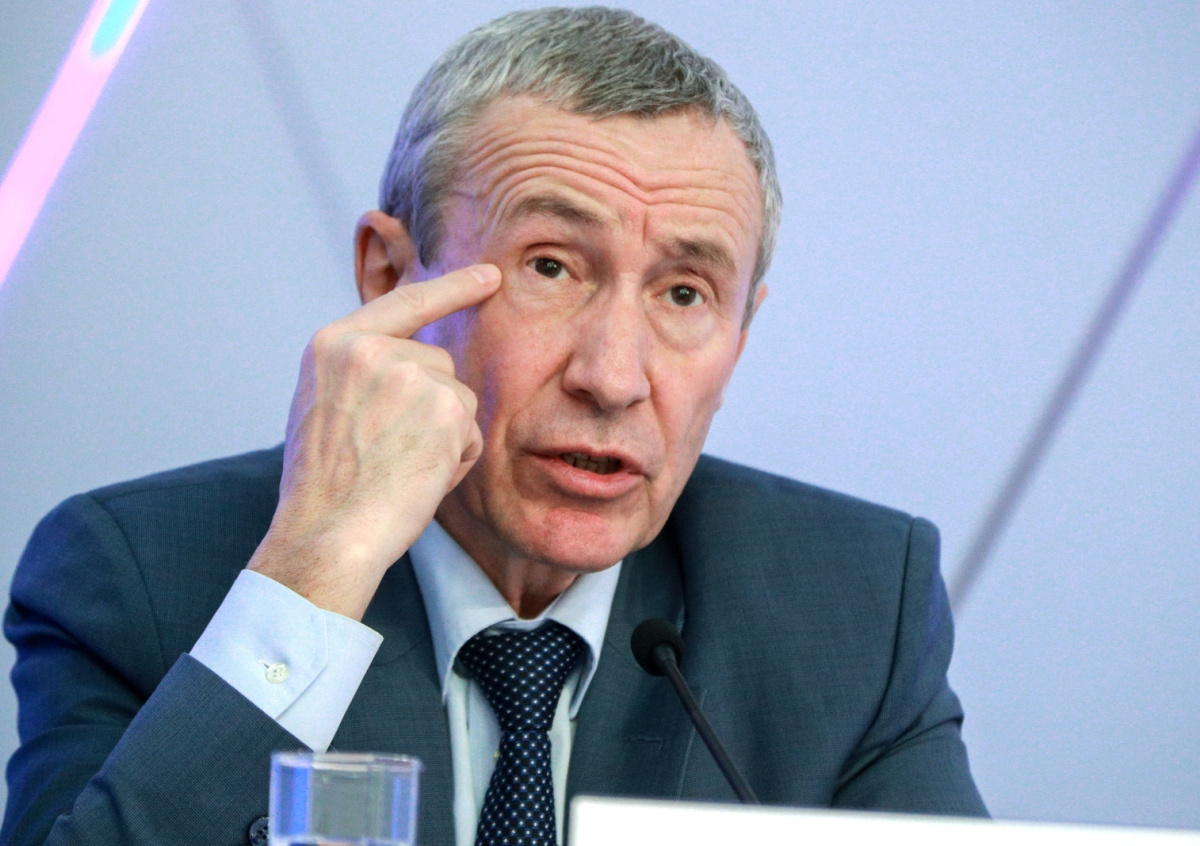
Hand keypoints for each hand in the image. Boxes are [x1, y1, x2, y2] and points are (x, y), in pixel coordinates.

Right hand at [247, 264, 501, 619]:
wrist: (326, 533)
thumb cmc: (324, 485)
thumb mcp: (321, 405)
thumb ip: (361, 371)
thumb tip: (411, 358)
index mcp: (334, 343)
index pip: (406, 303)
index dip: (453, 288)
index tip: (490, 275)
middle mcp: (371, 349)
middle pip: (438, 363)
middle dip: (430, 406)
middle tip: (387, 453)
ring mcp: (410, 374)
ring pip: (458, 398)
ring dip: (443, 436)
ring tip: (398, 467)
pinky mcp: (445, 406)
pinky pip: (470, 431)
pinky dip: (455, 460)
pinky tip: (418, 479)